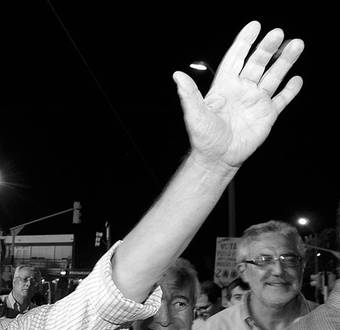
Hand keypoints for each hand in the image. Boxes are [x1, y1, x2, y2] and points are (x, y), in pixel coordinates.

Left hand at [173, 21, 303, 167]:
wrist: (217, 158)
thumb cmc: (203, 137)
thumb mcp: (194, 114)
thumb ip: (189, 94)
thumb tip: (177, 75)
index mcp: (225, 86)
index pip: (236, 58)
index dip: (244, 42)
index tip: (254, 26)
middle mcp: (242, 90)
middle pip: (257, 63)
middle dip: (267, 48)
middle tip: (278, 33)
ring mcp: (256, 101)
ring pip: (273, 76)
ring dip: (285, 61)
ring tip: (297, 44)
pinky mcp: (267, 115)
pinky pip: (282, 99)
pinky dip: (290, 90)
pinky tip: (297, 79)